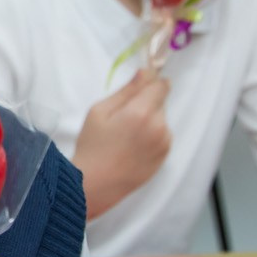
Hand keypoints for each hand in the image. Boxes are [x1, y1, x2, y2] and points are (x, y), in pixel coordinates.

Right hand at [73, 69, 171, 216]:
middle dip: (146, 103)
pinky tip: (133, 146)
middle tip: (123, 117)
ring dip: (150, 119)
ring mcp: (165, 143)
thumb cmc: (92, 146)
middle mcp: (159, 126)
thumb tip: (145, 73)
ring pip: (161, 119)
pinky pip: (162, 135)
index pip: (160, 85)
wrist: (96, 184)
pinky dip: (152, 135)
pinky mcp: (165, 156)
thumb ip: (126, 90)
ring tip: (127, 134)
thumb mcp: (100, 111)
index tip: (140, 87)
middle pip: (160, 101)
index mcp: (141, 112)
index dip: (151, 82)